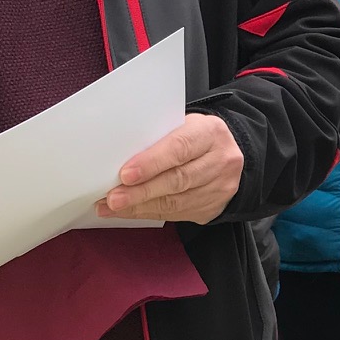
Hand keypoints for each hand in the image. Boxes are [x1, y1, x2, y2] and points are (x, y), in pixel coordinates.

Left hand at [100, 113, 244, 223]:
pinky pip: (176, 215)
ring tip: (113, 207)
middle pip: (178, 180)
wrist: (226, 155)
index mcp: (210, 133)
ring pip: (175, 202)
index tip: (125, 174)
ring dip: (140, 206)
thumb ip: (159, 137)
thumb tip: (119, 156)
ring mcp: (219, 188)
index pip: (180, 148)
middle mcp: (220, 161)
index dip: (151, 163)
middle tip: (114, 198)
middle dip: (141, 191)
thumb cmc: (196, 137)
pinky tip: (129, 211)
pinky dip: (148, 213)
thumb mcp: (183, 125)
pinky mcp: (212, 208)